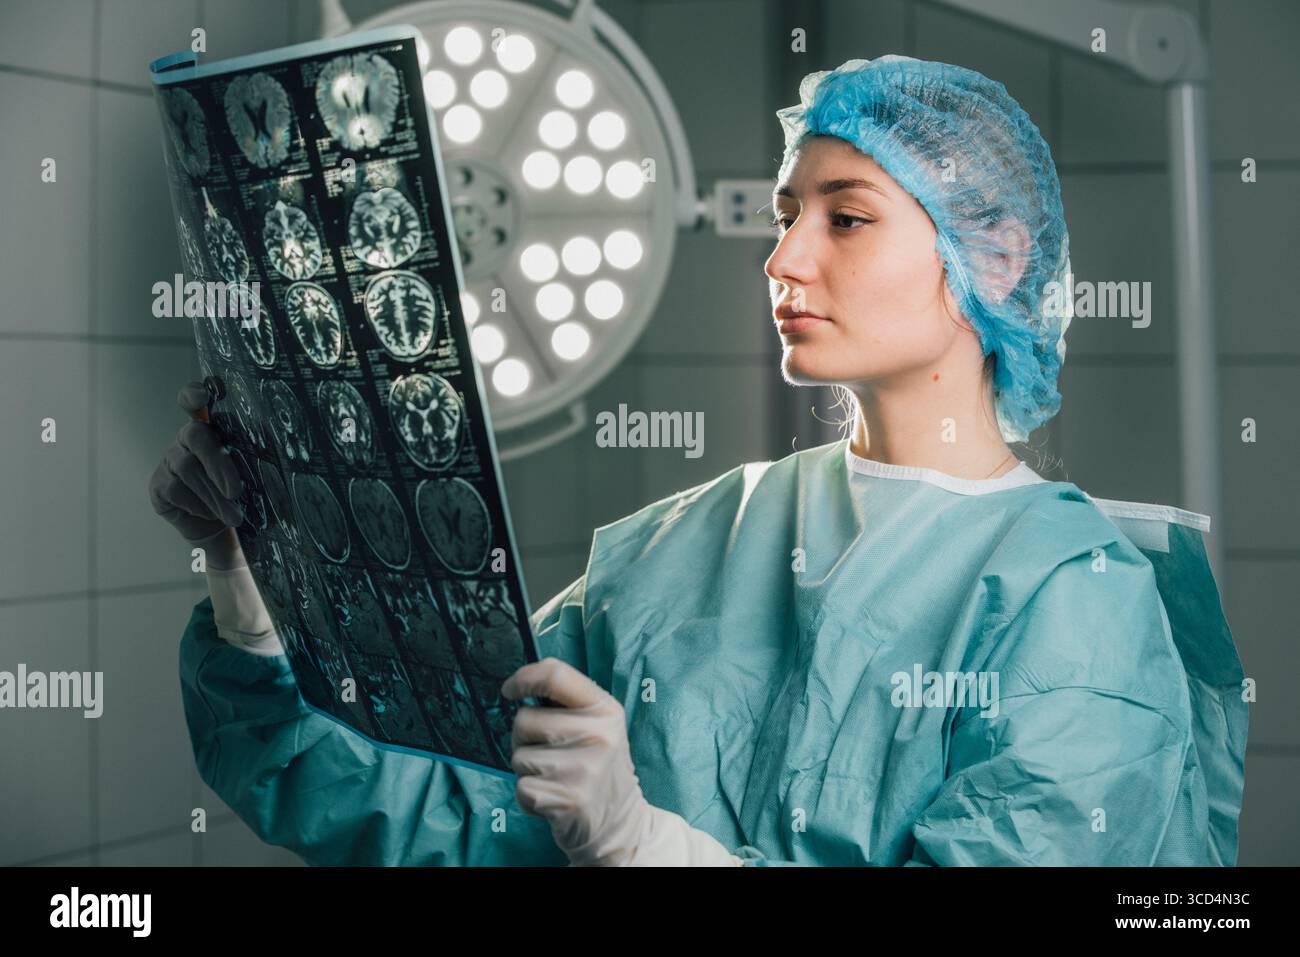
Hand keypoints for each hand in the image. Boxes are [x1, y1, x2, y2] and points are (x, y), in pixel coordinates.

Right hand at [147, 381, 245, 567]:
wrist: (223, 528)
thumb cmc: (242, 494)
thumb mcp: (252, 474)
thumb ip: (250, 459)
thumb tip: (270, 460)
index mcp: (213, 428)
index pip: (195, 400)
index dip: (193, 394)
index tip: (202, 397)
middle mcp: (187, 438)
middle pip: (196, 436)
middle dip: (218, 463)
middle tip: (236, 491)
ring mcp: (169, 460)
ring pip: (188, 469)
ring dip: (214, 495)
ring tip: (235, 516)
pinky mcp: (159, 485)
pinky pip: (176, 490)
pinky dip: (199, 505)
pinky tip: (211, 514)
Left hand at [502, 658, 650, 865]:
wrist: (621, 823)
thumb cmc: (598, 766)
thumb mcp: (599, 725)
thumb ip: (568, 702)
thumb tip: (522, 683)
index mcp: (606, 709)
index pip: (556, 675)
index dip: (524, 678)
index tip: (510, 691)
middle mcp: (599, 735)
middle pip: (524, 719)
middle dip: (523, 737)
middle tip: (548, 753)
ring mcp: (584, 769)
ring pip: (518, 756)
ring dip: (526, 770)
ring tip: (554, 778)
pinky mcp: (568, 800)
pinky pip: (521, 788)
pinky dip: (528, 797)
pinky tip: (552, 799)